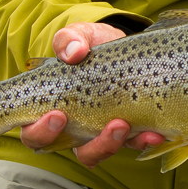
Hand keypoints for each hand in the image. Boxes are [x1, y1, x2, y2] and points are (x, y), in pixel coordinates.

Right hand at [19, 21, 163, 165]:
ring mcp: (96, 132)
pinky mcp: (124, 132)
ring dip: (109, 144)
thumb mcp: (81, 36)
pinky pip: (130, 146)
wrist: (125, 49)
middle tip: (103, 124)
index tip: (57, 115)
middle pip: (64, 150)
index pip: (32, 133)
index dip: (39, 131)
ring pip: (95, 153)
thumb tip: (73, 52)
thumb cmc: (92, 46)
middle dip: (80, 141)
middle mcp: (69, 127)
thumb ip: (70, 39)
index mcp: (48, 108)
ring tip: (124, 125)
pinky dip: (142, 142)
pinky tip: (154, 133)